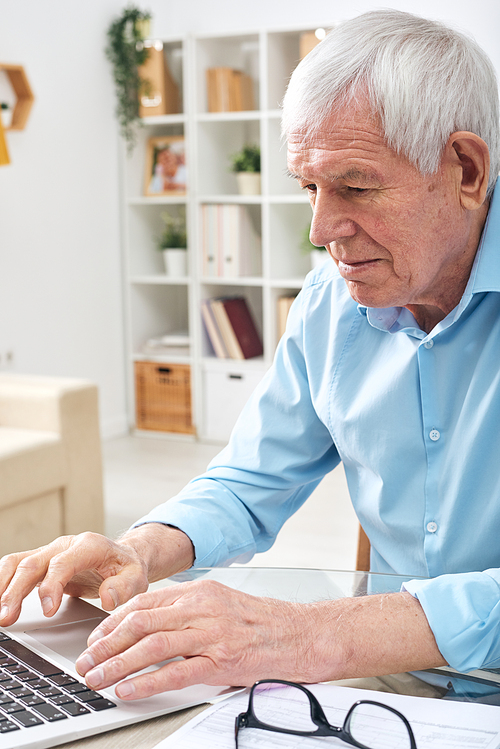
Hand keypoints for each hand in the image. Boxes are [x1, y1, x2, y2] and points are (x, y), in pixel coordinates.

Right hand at [0, 533, 149, 625]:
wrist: (123, 557)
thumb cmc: (127, 568)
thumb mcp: (137, 578)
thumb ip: (125, 587)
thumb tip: (108, 599)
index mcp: (89, 546)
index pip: (62, 562)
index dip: (51, 585)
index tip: (47, 610)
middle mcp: (65, 545)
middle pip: (33, 562)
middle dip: (16, 590)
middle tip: (6, 618)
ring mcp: (50, 553)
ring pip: (18, 563)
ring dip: (3, 587)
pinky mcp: (41, 563)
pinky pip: (16, 569)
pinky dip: (3, 584)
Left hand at [75, 579, 318, 699]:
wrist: (303, 634)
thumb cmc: (263, 622)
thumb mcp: (222, 602)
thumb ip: (189, 609)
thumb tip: (150, 622)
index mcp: (200, 592)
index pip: (144, 602)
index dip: (113, 622)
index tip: (95, 638)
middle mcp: (203, 608)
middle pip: (141, 623)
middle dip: (106, 644)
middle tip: (86, 661)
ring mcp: (212, 634)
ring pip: (152, 646)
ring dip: (118, 664)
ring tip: (98, 679)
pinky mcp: (223, 661)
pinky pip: (177, 672)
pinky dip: (147, 682)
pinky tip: (129, 690)